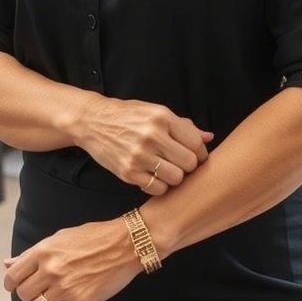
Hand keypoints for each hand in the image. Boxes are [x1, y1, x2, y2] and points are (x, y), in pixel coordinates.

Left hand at [4, 217, 137, 300]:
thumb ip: (32, 253)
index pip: (12, 276)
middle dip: (29, 293)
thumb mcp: (60, 237)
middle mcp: (51, 269)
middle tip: (41, 287)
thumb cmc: (93, 237)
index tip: (17, 284)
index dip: (12, 283)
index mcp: (44, 250)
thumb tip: (8, 264)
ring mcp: (65, 287)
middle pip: (23, 295)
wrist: (125, 244)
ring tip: (55, 295)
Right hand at [74, 94, 212, 193]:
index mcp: (162, 117)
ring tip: (166, 170)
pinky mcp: (128, 172)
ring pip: (175, 178)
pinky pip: (157, 188)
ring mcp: (139, 155)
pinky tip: (153, 176)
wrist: (93, 121)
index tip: (194, 156)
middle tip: (180, 164)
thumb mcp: (156, 112)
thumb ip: (183, 126)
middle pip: (188, 163)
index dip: (199, 153)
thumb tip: (208, 137)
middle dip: (188, 166)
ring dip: (174, 177)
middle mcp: (152, 135)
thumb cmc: (127, 116)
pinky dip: (159, 186)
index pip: (195, 143)